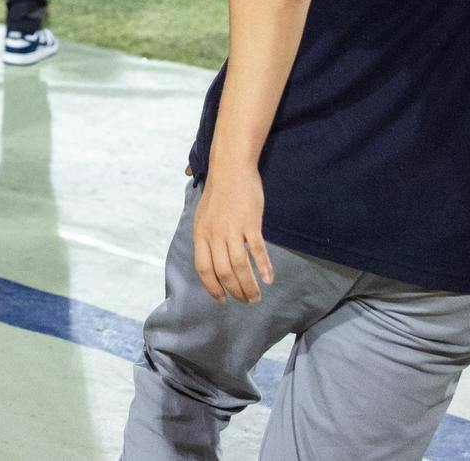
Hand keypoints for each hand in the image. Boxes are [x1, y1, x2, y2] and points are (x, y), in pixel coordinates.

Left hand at [193, 167, 272, 302]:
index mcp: (200, 233)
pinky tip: (269, 279)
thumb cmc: (219, 194)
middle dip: (235, 291)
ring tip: (257, 297)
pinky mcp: (251, 223)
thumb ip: (206, 238)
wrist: (230, 168)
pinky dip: (264, 267)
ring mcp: (232, 229)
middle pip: (223, 272)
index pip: (203, 269)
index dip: (212, 287)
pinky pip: (257, 251)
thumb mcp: (203, 216)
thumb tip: (210, 260)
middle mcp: (214, 234)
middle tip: (246, 301)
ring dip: (249, 286)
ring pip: (240, 267)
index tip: (222, 299)